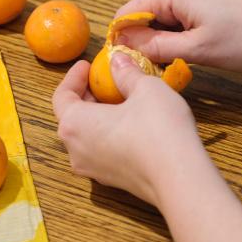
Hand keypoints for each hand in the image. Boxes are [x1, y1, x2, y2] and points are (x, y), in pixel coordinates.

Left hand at [52, 55, 203, 205]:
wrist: (180, 178)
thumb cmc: (159, 130)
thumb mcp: (145, 88)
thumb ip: (127, 72)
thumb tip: (119, 60)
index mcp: (75, 124)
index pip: (61, 96)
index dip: (73, 77)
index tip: (87, 65)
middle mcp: (76, 150)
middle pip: (71, 118)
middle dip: (87, 96)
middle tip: (105, 81)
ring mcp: (93, 169)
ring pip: (86, 136)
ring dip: (98, 117)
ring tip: (120, 101)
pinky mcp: (112, 181)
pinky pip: (102, 151)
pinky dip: (109, 134)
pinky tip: (132, 124)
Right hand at [117, 0, 241, 71]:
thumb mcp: (197, 50)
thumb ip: (155, 47)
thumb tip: (124, 46)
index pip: (129, 12)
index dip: (124, 39)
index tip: (128, 65)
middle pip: (146, 13)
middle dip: (148, 40)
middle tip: (160, 68)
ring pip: (165, 16)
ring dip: (166, 39)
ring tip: (183, 60)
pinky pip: (182, 13)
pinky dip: (181, 33)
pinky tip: (195, 49)